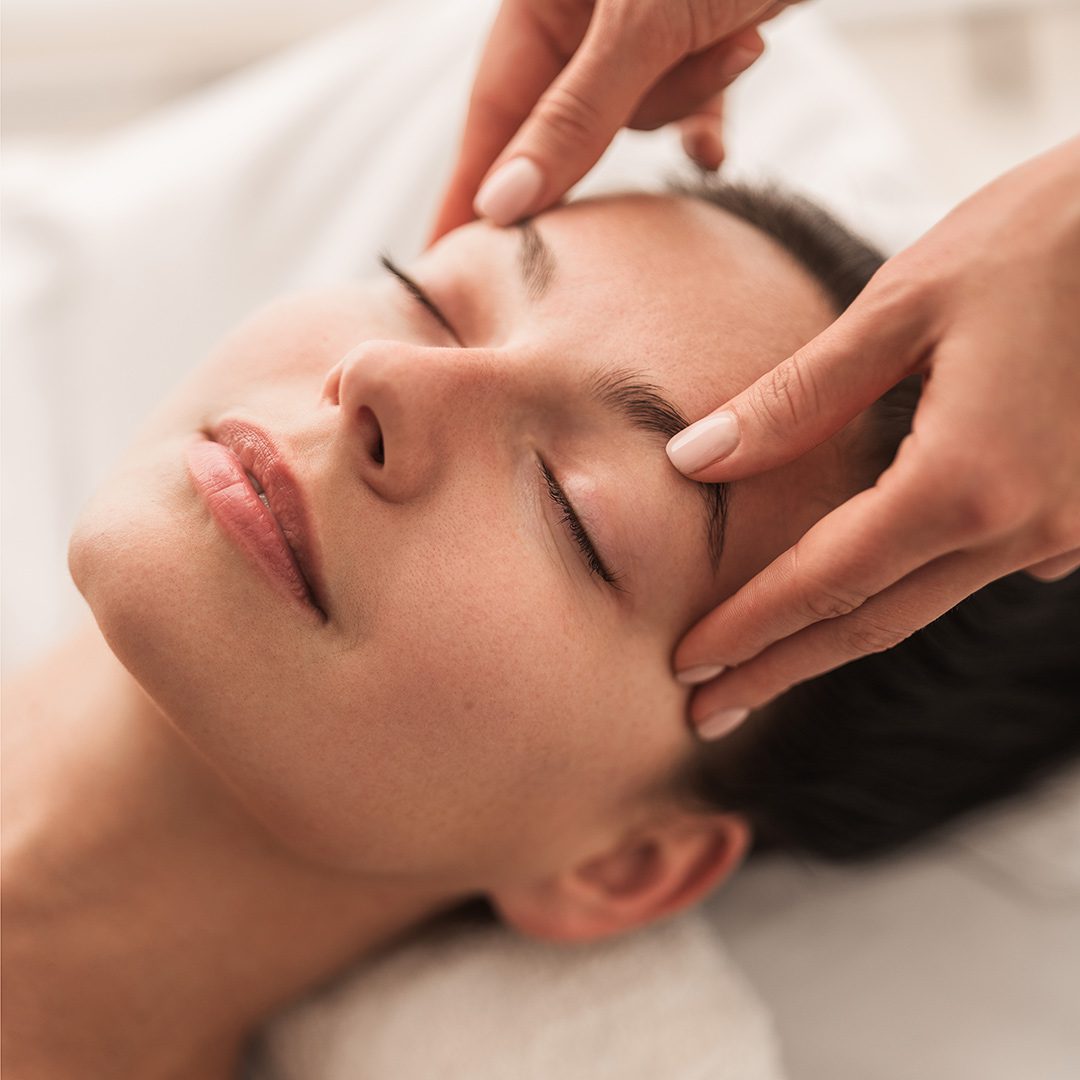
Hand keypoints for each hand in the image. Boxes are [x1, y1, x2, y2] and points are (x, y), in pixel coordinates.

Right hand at [430, 0, 798, 240]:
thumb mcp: (643, 21)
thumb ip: (576, 118)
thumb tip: (503, 204)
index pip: (492, 112)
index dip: (470, 191)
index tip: (444, 261)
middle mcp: (579, 14)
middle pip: (563, 127)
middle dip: (598, 144)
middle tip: (570, 227)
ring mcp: (637, 30)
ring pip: (632, 119)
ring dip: (681, 101)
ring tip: (738, 42)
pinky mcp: (696, 39)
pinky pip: (684, 108)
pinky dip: (703, 119)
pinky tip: (716, 145)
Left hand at [665, 137, 1079, 738]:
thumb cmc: (1047, 235)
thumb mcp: (902, 304)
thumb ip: (796, 396)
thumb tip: (693, 459)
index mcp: (969, 481)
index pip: (827, 580)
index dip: (749, 628)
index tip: (685, 667)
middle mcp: (1025, 528)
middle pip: (873, 622)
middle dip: (780, 667)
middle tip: (705, 709)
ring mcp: (1066, 529)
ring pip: (924, 603)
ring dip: (837, 636)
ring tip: (762, 664)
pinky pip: (974, 569)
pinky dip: (904, 589)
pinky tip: (859, 595)